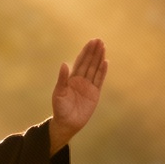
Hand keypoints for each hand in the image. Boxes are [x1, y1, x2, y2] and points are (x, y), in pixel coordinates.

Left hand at [49, 38, 107, 153]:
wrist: (67, 123)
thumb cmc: (60, 109)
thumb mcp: (59, 93)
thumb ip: (62, 79)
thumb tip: (64, 64)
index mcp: (71, 79)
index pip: (80, 62)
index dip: (85, 52)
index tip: (91, 42)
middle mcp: (81, 80)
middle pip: (89, 63)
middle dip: (93, 52)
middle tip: (99, 40)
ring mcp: (88, 86)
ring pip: (95, 69)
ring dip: (99, 59)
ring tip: (103, 47)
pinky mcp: (95, 94)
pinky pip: (99, 80)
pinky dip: (102, 72)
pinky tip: (105, 62)